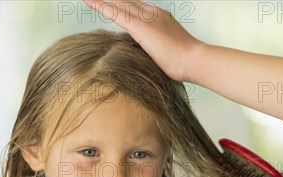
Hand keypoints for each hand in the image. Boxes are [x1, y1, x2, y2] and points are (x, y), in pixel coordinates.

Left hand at [83, 0, 202, 81]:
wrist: (194, 61)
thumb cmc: (185, 64)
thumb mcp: (168, 53)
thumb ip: (156, 51)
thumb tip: (148, 59)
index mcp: (161, 18)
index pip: (137, 8)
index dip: (123, 4)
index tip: (114, 3)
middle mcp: (153, 13)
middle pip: (127, 1)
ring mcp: (146, 18)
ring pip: (118, 3)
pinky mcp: (139, 26)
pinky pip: (114, 12)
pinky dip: (100, 5)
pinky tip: (88, 0)